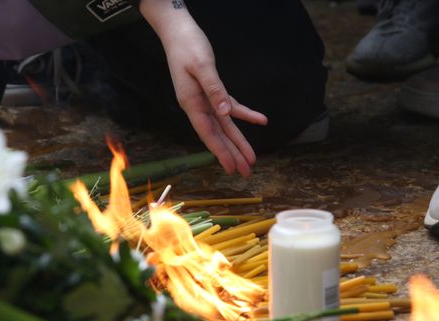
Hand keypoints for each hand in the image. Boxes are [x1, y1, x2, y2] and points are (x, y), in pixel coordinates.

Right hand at [140, 0, 266, 176]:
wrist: (178, 31)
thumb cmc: (188, 46)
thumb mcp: (202, 65)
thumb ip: (214, 89)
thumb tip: (225, 112)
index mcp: (191, 103)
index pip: (208, 133)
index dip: (221, 152)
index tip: (231, 168)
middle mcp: (197, 106)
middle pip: (218, 135)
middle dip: (232, 154)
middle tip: (246, 172)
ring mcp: (204, 100)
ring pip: (225, 125)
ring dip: (238, 141)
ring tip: (251, 158)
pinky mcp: (212, 91)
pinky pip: (231, 107)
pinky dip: (245, 114)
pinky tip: (261, 120)